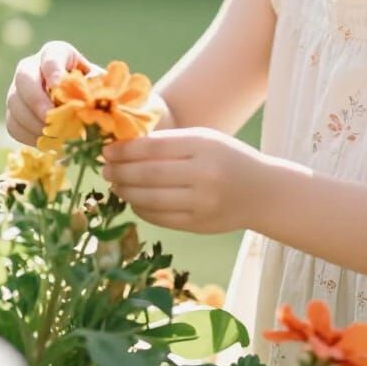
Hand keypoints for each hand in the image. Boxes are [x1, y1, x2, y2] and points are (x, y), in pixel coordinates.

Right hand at [4, 40, 99, 145]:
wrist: (82, 104)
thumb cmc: (94, 88)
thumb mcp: (99, 83)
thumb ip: (95, 87)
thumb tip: (90, 100)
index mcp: (57, 53)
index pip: (51, 57)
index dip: (52, 70)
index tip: (57, 85)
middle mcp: (32, 66)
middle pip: (24, 77)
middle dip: (36, 99)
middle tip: (49, 116)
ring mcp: (19, 89)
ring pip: (14, 102)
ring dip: (32, 121)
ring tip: (53, 134)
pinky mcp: (14, 111)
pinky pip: (13, 123)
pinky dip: (28, 135)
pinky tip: (46, 141)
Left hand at [100, 127, 270, 234]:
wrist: (262, 191)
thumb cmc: (228, 158)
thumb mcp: (205, 140)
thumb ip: (170, 142)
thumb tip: (125, 147)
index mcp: (203, 146)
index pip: (154, 147)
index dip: (125, 150)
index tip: (107, 150)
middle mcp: (202, 174)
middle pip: (148, 175)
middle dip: (120, 172)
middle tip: (105, 169)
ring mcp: (200, 203)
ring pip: (150, 199)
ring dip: (126, 192)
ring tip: (115, 184)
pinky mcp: (197, 225)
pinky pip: (160, 218)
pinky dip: (141, 208)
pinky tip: (134, 200)